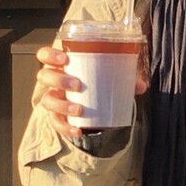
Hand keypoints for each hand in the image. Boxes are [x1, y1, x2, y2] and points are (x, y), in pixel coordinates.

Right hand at [34, 43, 148, 140]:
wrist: (92, 103)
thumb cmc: (95, 83)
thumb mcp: (108, 77)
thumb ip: (124, 78)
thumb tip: (141, 86)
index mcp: (61, 65)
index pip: (45, 55)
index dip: (50, 55)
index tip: (65, 58)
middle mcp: (53, 81)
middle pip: (44, 76)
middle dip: (59, 80)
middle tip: (77, 85)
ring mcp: (53, 99)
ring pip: (46, 100)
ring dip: (61, 104)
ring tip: (79, 109)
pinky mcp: (57, 117)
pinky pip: (56, 123)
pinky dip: (66, 128)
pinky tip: (77, 130)